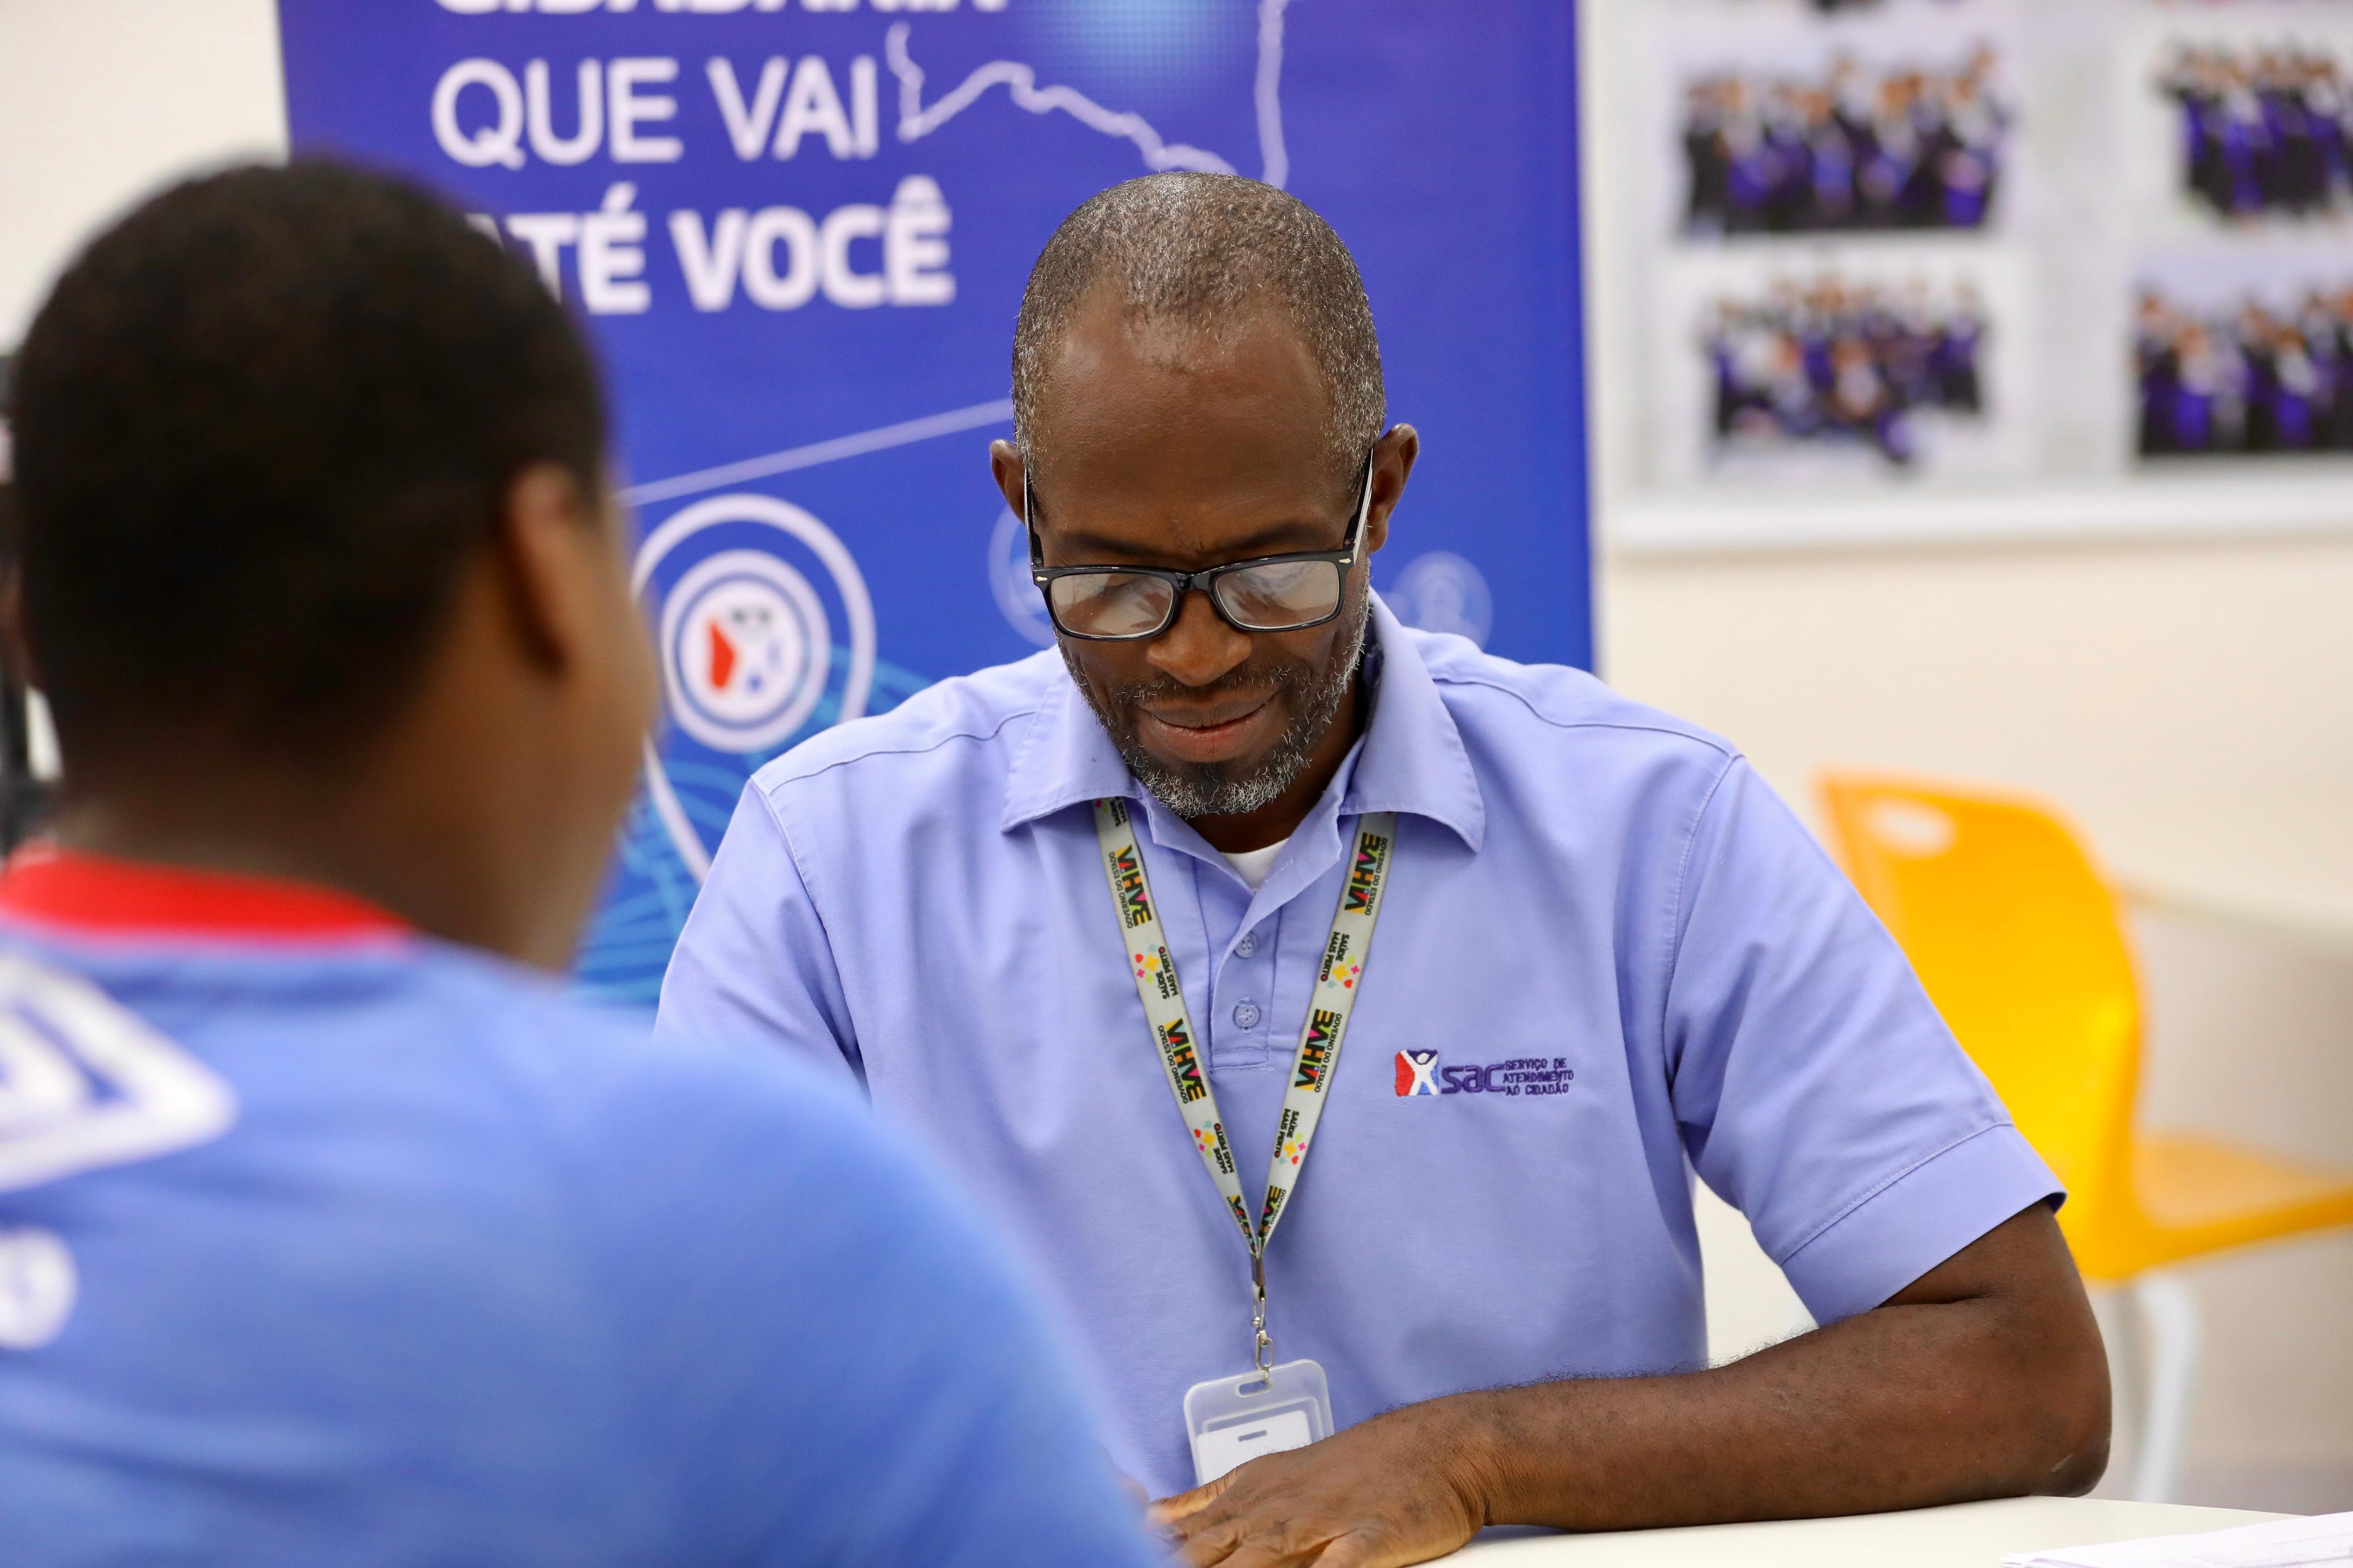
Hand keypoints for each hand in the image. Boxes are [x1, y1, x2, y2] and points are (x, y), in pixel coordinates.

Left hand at [1148, 1399, 1491, 1566]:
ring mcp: (1319, 1523)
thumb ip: (1206, 1508)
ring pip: (1259, 1560)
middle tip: (1127, 1563)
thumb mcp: (1265, 1478)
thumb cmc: (1351, 1471)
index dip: (1135, 1547)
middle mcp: (1272, 1511)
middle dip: (1177, 1567)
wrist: (1437, 1447)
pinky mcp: (1369, 1538)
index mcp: (1244, 1498)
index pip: (1174, 1533)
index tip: (1102, 1549)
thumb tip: (1145, 1520)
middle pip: (1204, 1552)